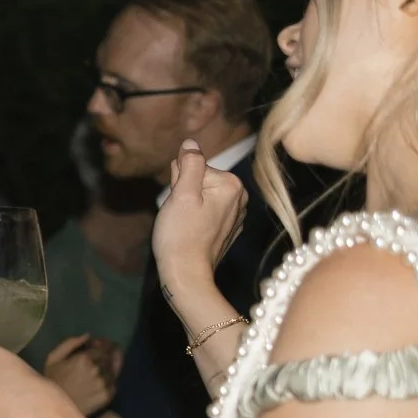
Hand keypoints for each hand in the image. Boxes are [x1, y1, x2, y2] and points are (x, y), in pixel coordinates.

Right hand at [42, 334, 120, 417]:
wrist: (53, 409)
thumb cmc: (51, 381)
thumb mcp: (54, 358)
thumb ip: (70, 343)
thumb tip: (88, 336)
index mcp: (85, 358)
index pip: (103, 347)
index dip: (103, 344)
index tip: (99, 344)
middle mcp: (98, 369)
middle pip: (110, 357)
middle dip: (107, 353)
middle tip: (100, 356)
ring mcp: (105, 383)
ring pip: (114, 370)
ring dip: (109, 366)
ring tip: (99, 369)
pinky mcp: (108, 396)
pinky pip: (114, 383)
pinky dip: (111, 380)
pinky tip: (100, 381)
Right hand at [151, 140, 248, 313]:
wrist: (186, 274)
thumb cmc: (180, 235)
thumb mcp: (180, 193)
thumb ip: (189, 164)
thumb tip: (191, 143)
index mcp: (232, 184)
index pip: (195, 166)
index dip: (179, 181)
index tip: (178, 203)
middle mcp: (240, 197)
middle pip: (200, 179)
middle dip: (184, 191)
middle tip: (179, 214)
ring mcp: (236, 215)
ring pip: (202, 195)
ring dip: (187, 205)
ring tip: (184, 224)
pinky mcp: (228, 229)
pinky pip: (207, 212)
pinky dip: (196, 218)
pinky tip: (191, 232)